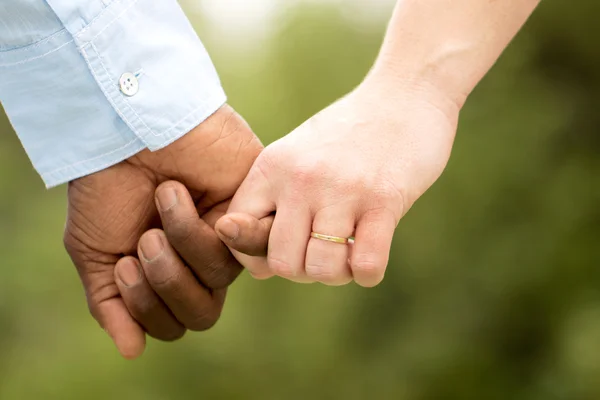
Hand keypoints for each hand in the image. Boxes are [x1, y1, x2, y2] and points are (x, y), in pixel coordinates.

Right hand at [63, 105, 262, 358]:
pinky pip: (240, 245)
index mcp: (167, 271)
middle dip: (164, 284)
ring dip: (180, 242)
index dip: (146, 308)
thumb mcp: (95, 249)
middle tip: (143, 242)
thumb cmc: (109, 185)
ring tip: (164, 199)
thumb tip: (131, 351)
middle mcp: (201, 260)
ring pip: (218, 279)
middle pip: (201, 314)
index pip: (173, 323)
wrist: (126, 130)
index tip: (122, 263)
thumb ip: (111, 302)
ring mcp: (228, 236)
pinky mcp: (250, 207)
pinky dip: (201, 224)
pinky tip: (180, 192)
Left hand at [215, 80, 458, 286]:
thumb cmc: (347, 136)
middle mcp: (300, 178)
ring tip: (346, 253)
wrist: (405, 94)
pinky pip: (365, 265)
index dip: (257, 254)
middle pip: (281, 263)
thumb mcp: (297, 156)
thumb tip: (259, 270)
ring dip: (336, 274)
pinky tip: (370, 256)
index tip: (286, 246)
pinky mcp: (384, 199)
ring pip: (321, 269)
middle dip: (302, 271)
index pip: (237, 232)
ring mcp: (342, 189)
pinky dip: (367, 273)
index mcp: (272, 167)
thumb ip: (272, 205)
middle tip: (322, 253)